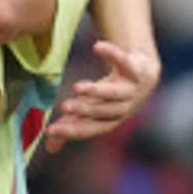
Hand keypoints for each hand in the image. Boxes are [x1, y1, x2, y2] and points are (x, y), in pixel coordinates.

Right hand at [44, 40, 161, 144]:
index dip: (73, 131)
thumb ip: (71, 125)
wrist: (143, 75)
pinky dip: (112, 54)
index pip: (92, 129)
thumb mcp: (91, 111)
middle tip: (64, 106)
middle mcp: (124, 108)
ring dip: (97, 91)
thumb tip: (49, 147)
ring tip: (77, 87)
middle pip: (104, 111)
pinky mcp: (136, 69)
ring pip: (115, 93)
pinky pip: (124, 62)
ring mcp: (132, 89)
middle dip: (84, 110)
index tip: (50, 131)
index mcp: (111, 120)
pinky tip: (97, 46)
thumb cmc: (112, 97)